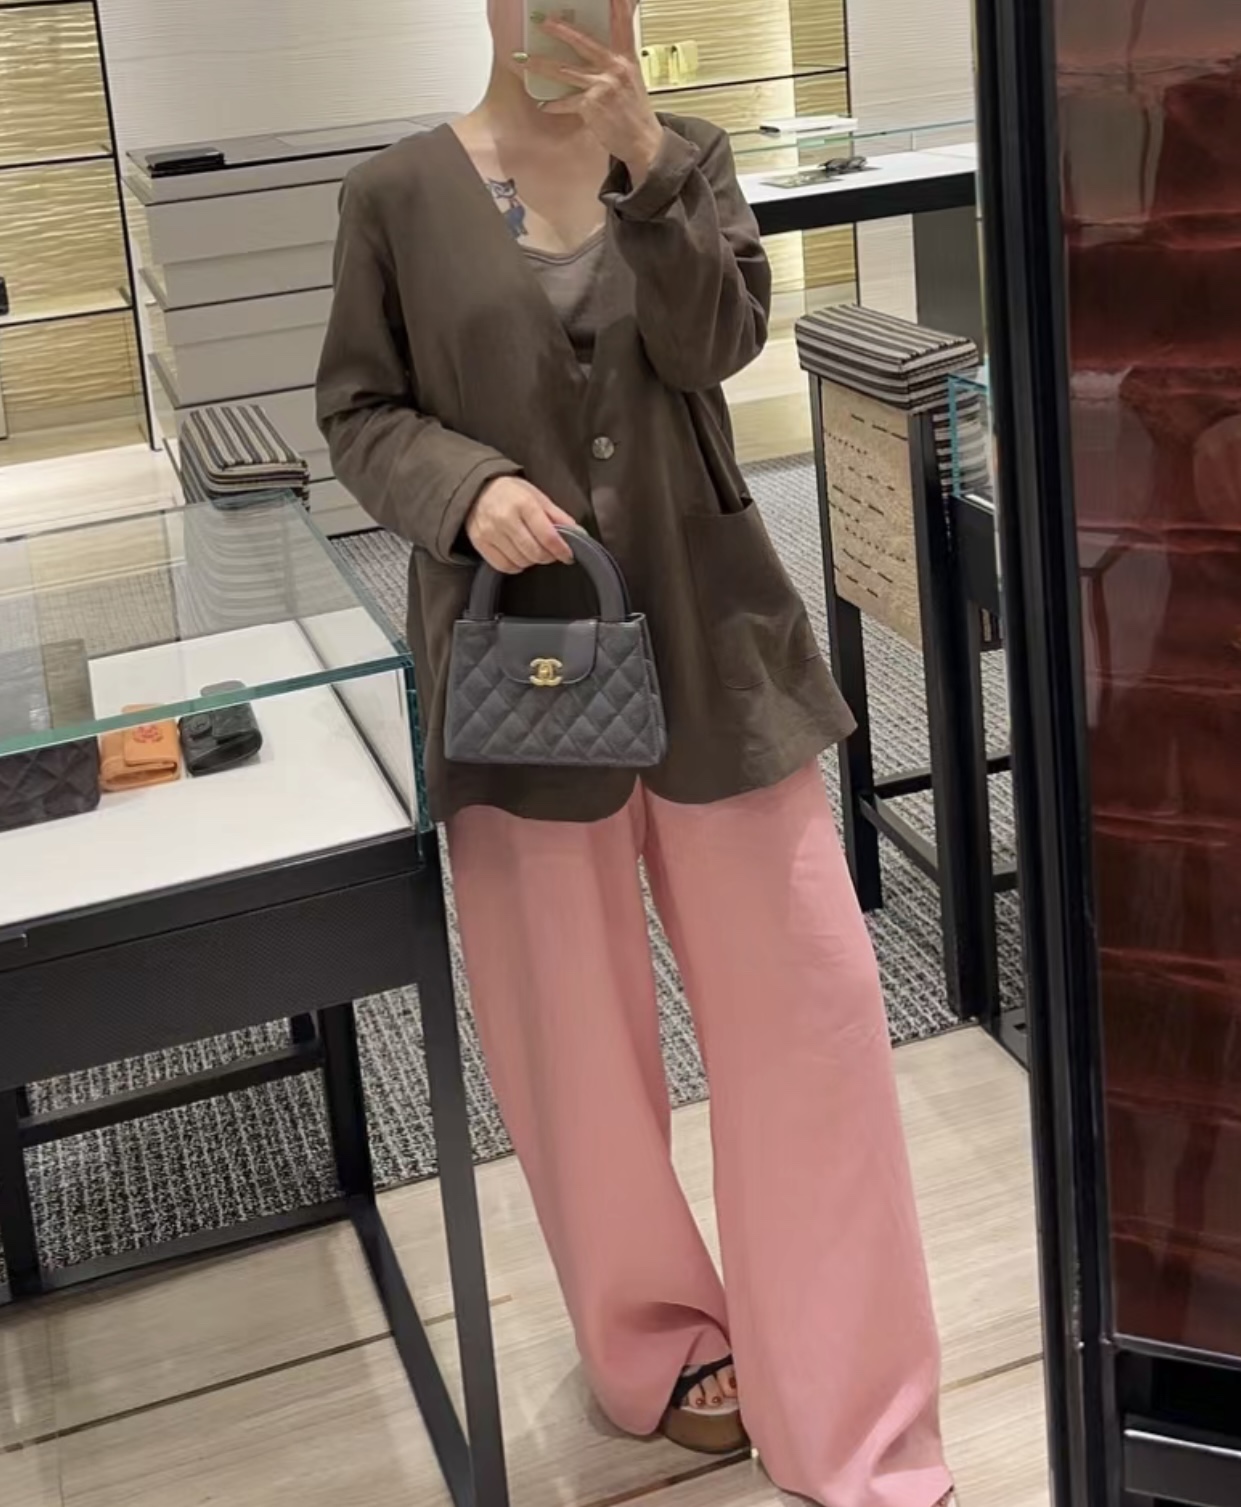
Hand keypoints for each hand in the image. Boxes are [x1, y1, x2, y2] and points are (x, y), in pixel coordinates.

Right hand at [466, 477, 576, 573]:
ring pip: (521, 561)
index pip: (548, 536)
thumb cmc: (511, 493)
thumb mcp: (537, 496)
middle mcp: (505, 518)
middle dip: (548, 556)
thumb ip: (558, 516)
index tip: (568, 555)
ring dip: (532, 560)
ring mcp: (490, 532)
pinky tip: (519, 555)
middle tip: (550, 551)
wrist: (478, 489)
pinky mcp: (480, 543)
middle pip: (535, 552)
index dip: (562, 550)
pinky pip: (504, 566)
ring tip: (533, 549)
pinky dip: (516, 565)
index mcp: (523, 504)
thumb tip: (578, 534)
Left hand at [523, 0, 663, 184]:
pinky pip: (566, 102)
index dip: (618, 6)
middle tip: (543, 22)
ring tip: (525, 59)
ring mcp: (602, 86)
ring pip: (565, 71)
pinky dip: (554, 105)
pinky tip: (544, 104)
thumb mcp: (632, 80)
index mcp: (626, 59)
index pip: (622, 25)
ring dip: (542, 65)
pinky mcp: (592, 105)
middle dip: (561, 31)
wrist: (643, 141)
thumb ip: (616, 63)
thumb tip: (600, 54)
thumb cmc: (635, 113)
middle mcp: (614, 68)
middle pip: (583, 43)